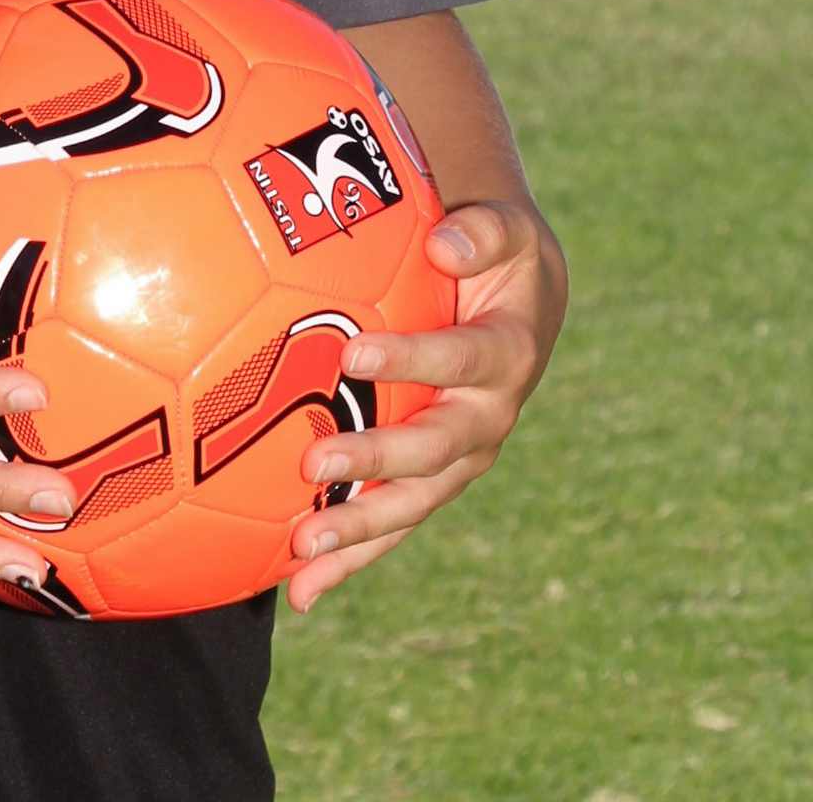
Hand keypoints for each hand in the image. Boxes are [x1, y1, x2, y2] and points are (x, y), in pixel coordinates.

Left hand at [284, 194, 566, 611]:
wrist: (519, 305)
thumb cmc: (497, 256)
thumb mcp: (506, 230)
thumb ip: (483, 230)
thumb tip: (445, 242)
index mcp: (504, 357)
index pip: (459, 361)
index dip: (413, 358)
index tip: (354, 351)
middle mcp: (485, 420)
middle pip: (433, 452)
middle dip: (376, 461)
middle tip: (314, 461)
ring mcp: (458, 461)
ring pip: (411, 505)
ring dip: (358, 530)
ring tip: (301, 548)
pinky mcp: (430, 483)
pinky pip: (390, 524)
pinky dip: (349, 559)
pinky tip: (300, 590)